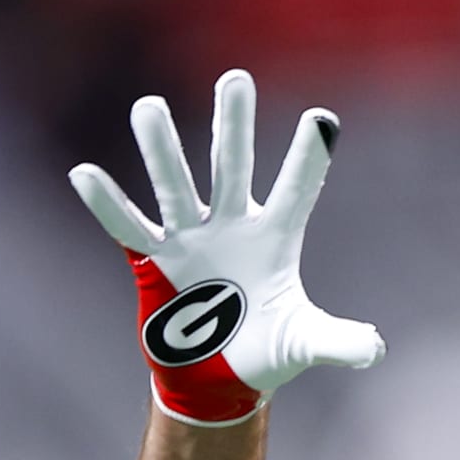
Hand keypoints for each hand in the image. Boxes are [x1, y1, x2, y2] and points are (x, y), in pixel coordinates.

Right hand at [70, 70, 383, 425]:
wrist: (218, 381)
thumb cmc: (268, 352)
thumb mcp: (306, 344)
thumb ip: (338, 342)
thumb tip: (374, 349)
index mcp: (276, 237)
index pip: (298, 190)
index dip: (308, 158)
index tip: (323, 118)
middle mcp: (233, 226)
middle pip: (233, 167)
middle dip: (233, 126)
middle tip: (236, 79)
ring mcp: (190, 239)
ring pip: (176, 186)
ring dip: (161, 150)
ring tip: (148, 107)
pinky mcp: (153, 263)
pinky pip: (128, 229)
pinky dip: (108, 205)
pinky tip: (85, 174)